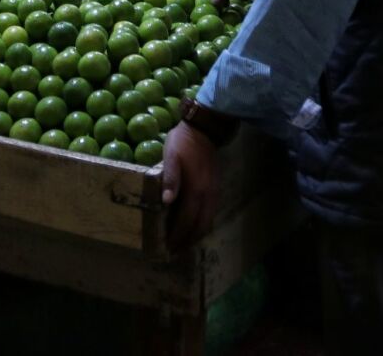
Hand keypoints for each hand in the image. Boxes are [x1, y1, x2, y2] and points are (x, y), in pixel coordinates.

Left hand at [162, 123, 221, 252]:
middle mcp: (208, 196)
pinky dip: (202, 224)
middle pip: (199, 226)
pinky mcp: (215, 188)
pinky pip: (210, 213)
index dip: (177, 236)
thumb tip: (166, 202)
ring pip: (207, 221)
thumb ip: (170, 179)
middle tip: (175, 251)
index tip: (168, 247)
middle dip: (188, 241)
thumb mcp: (171, 156)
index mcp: (196, 190)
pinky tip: (194, 224)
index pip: (186, 221)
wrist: (204, 130)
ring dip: (196, 234)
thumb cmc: (183, 143)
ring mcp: (214, 193)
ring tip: (183, 242)